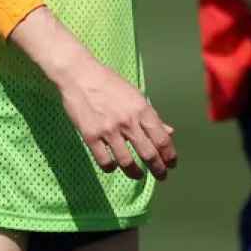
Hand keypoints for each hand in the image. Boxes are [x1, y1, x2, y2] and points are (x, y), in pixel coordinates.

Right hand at [54, 56, 176, 180]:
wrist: (79, 75)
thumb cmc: (109, 83)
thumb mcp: (135, 95)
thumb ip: (151, 116)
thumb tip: (170, 132)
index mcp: (142, 110)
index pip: (162, 140)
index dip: (170, 156)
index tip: (171, 164)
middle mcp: (128, 122)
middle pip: (149, 154)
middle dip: (158, 169)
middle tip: (160, 175)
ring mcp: (108, 130)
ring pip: (127, 162)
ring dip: (135, 172)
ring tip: (137, 174)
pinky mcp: (90, 135)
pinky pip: (104, 161)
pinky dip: (111, 168)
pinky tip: (113, 166)